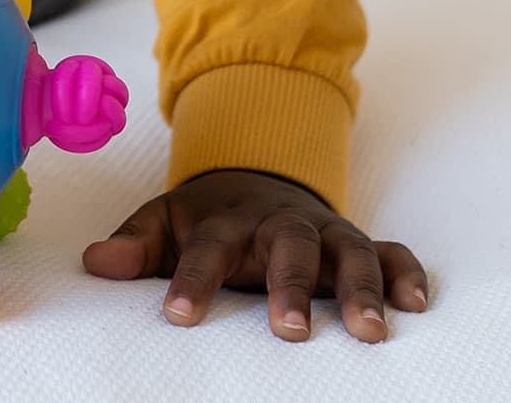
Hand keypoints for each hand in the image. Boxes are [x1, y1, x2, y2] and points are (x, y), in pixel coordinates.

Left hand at [81, 168, 427, 341]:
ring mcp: (324, 231)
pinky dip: (406, 273)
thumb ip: (135, 244)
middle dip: (288, 286)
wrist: (255, 178)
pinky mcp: (359, 241)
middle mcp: (280, 223)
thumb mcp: (166, 221)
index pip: (206, 247)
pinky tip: (416, 305)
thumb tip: (94, 262)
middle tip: (288, 331)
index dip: (190, 280)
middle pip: (287, 246)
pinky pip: (391, 251)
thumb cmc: (209, 219)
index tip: (176, 315)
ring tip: (367, 331)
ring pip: (348, 250)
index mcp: (228, 221)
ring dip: (358, 287)